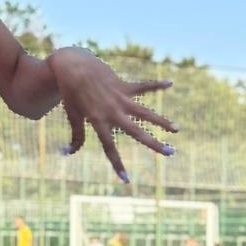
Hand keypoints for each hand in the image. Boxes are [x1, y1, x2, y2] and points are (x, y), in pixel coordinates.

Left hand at [47, 48, 177, 181]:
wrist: (72, 66)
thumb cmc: (71, 93)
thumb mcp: (73, 116)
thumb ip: (76, 136)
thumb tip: (68, 152)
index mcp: (99, 122)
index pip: (110, 148)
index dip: (117, 164)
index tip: (126, 179)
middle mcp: (112, 112)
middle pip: (137, 132)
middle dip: (155, 144)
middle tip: (171, 153)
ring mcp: (120, 98)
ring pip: (145, 112)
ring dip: (162, 121)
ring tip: (177, 129)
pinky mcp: (124, 86)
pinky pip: (143, 86)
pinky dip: (156, 84)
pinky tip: (171, 83)